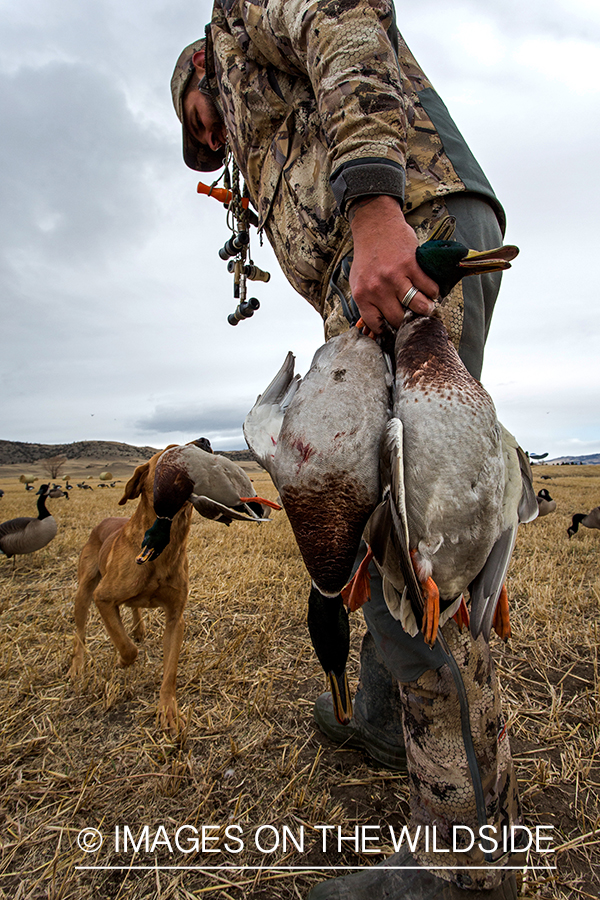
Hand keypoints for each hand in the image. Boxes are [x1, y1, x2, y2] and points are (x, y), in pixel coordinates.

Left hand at [348, 196, 438, 333]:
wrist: (375, 226)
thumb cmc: (367, 257)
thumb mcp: (358, 282)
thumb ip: (366, 303)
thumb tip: (375, 327)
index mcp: (362, 295)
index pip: (376, 324)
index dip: (387, 330)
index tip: (395, 330)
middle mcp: (378, 288)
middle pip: (398, 318)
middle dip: (408, 322)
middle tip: (414, 319)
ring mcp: (395, 277)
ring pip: (418, 306)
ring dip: (426, 309)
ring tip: (427, 307)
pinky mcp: (411, 265)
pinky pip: (428, 287)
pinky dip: (433, 292)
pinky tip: (431, 291)